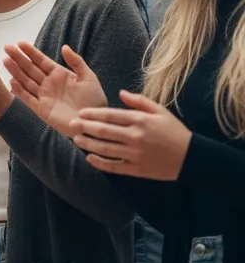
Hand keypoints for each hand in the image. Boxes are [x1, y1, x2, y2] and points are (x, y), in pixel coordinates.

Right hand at [3, 42, 106, 137]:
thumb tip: (64, 46)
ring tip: (5, 60)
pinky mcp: (42, 110)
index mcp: (59, 74)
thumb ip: (76, 62)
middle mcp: (48, 83)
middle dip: (18, 58)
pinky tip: (12, 82)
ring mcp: (44, 96)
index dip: (31, 52)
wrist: (95, 124)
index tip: (20, 43)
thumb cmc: (94, 100)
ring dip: (15, 71)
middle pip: (30, 68)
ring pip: (26, 81)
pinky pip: (28, 99)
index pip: (41, 60)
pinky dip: (19, 91)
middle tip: (7, 48)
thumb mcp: (89, 78)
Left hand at [72, 90, 191, 180]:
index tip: (80, 112)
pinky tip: (90, 158)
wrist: (192, 157)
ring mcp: (135, 154)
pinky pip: (115, 166)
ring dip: (88, 144)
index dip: (92, 114)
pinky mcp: (137, 169)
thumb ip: (138, 101)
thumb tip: (119, 93)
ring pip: (106, 149)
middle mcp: (135, 137)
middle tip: (70, 125)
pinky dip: (100, 163)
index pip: (110, 115)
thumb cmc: (174, 131)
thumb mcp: (159, 110)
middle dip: (84, 127)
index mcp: (139, 120)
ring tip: (76, 139)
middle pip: (104, 131)